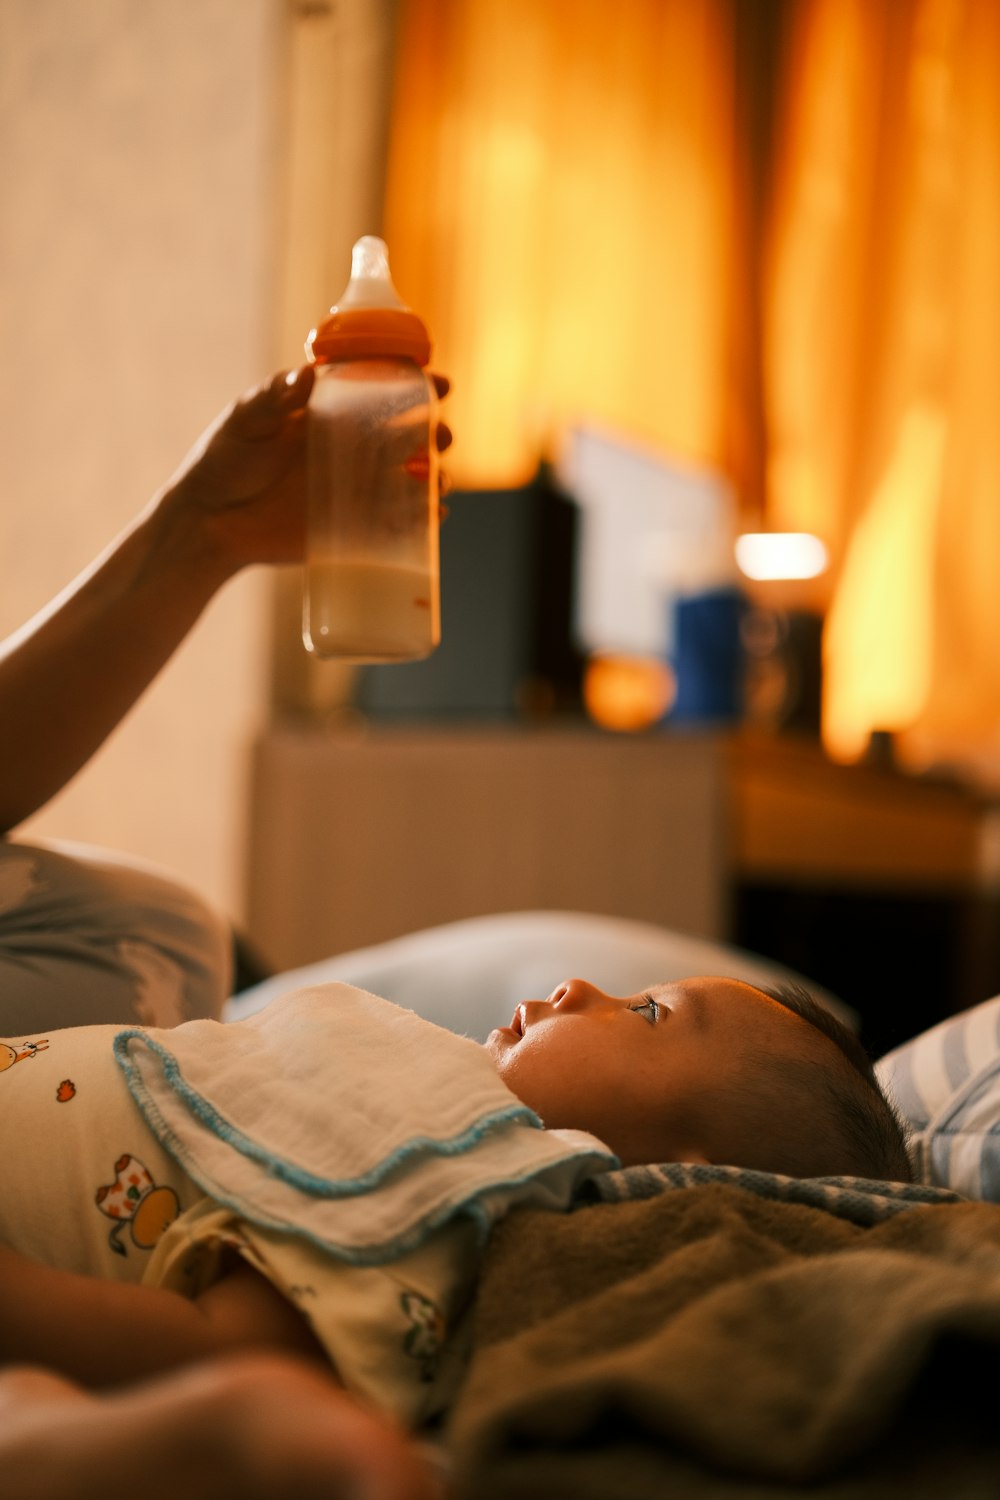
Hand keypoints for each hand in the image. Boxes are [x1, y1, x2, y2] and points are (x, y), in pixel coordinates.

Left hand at [161, 367, 452, 576]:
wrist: (208, 522)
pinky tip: (432, 515)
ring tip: (435, 478)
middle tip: (439, 435)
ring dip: (434, 476)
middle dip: (435, 432)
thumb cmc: (222, 462)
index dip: (417, 382)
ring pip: (412, 478)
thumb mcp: (244, 421)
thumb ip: (273, 398)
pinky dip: (421, 519)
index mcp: (331, 411)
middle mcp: (352, 446)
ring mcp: (356, 487)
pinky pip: (398, 523)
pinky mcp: (353, 527)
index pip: (384, 388)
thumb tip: (306, 375)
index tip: (439, 381)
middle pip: (410, 433)